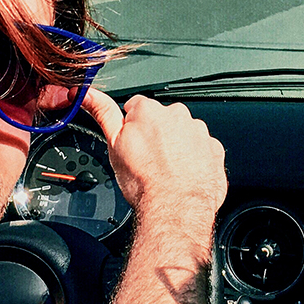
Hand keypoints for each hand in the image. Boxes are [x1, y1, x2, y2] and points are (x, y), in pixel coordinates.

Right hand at [81, 88, 226, 221]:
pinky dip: (195, 159)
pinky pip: (202, 149)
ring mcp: (198, 132)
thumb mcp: (113, 145)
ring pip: (183, 134)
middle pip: (162, 120)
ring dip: (176, 147)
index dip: (131, 127)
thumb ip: (102, 113)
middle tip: (149, 160)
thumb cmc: (145, 182)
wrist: (175, 208)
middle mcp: (177, 115)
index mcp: (149, 110)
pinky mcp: (214, 149)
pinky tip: (184, 174)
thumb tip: (88, 95)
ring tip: (167, 170)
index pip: (135, 107)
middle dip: (156, 136)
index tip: (133, 144)